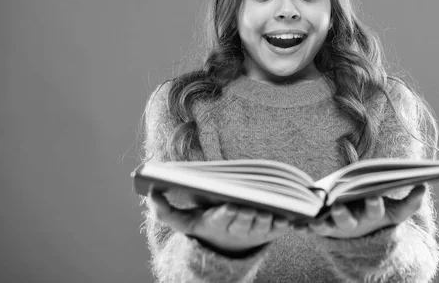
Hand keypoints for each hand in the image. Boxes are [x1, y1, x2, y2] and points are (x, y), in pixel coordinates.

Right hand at [148, 189, 290, 254]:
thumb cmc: (206, 226)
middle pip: (245, 221)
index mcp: (219, 222)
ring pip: (263, 225)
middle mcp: (239, 228)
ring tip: (270, 210)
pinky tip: (289, 216)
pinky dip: (285, 223)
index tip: (230, 206)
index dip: (227, 213)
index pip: (223, 217)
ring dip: (267, 219)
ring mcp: (256, 230)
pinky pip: (281, 227)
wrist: (229, 245)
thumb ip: (165, 212)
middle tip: (252, 206)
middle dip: (248, 215)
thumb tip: (150, 192)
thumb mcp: (185, 221)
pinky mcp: (272, 230)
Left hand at [304, 185, 425, 238]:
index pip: (375, 210)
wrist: (362, 233)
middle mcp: (354, 222)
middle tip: (339, 206)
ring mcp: (336, 226)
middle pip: (348, 220)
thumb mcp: (396, 210)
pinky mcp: (322, 227)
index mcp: (372, 214)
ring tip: (313, 222)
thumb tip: (424, 186)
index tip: (373, 196)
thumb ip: (411, 202)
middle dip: (344, 214)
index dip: (375, 204)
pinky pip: (310, 228)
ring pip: (327, 226)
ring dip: (320, 224)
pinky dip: (302, 227)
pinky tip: (295, 226)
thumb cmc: (379, 212)